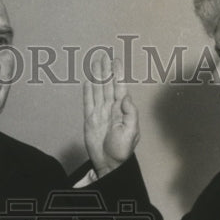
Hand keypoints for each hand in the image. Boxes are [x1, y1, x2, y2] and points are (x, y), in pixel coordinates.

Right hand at [83, 50, 138, 176]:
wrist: (109, 164)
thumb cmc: (123, 150)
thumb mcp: (131, 132)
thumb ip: (130, 113)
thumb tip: (124, 97)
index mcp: (121, 109)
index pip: (118, 87)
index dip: (117, 73)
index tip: (115, 60)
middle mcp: (110, 108)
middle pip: (106, 84)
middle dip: (105, 70)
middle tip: (103, 55)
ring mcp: (99, 113)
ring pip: (96, 90)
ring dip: (96, 77)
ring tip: (94, 63)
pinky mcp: (90, 120)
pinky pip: (87, 102)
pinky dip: (87, 91)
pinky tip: (87, 81)